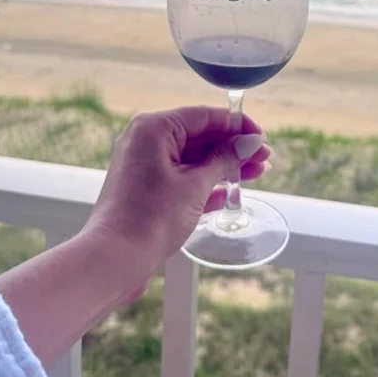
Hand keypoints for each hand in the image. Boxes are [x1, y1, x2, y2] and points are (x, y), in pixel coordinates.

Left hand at [84, 106, 271, 292]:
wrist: (114, 260)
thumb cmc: (150, 218)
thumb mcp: (196, 184)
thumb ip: (225, 159)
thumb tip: (249, 142)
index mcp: (154, 128)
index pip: (205, 116)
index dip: (237, 125)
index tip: (261, 136)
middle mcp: (147, 141)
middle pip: (201, 136)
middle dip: (234, 148)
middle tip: (264, 157)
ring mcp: (146, 165)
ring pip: (195, 158)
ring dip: (225, 166)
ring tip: (257, 172)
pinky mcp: (148, 189)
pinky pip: (184, 177)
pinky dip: (207, 183)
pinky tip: (231, 191)